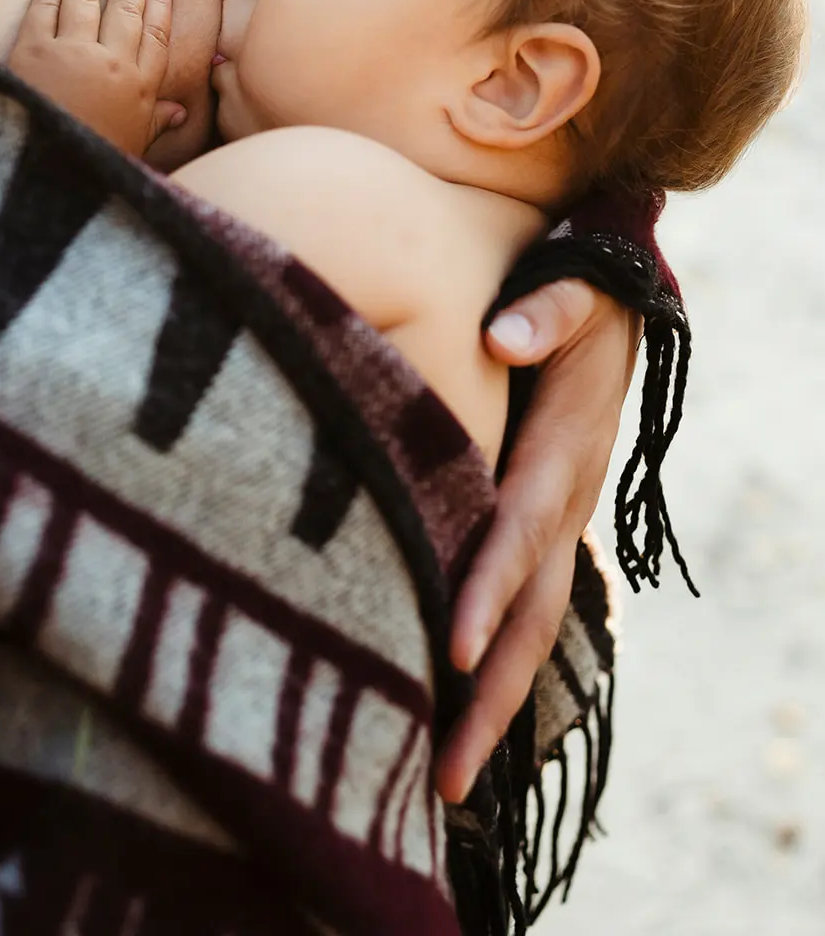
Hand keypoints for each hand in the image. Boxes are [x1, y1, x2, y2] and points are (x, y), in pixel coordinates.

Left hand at [9, 0, 185, 154]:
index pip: (157, 36)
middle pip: (126, 11)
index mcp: (139, 87)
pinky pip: (46, 8)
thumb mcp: (131, 146)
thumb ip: (155, 123)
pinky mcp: (32, 50)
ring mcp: (71, 53)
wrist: (42, 175)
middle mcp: (111, 63)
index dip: (159, 9)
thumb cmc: (90, 162)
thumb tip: (178, 112)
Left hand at [434, 280, 637, 802]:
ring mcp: (561, 517)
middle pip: (533, 611)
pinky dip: (497, 662)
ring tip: (444, 780)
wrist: (621, 301)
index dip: (488, 586)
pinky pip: (525, 603)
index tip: (450, 649)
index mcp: (566, 446)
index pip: (522, 528)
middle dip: (491, 694)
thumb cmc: (582, 292)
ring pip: (532, 624)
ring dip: (492, 702)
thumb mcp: (576, 284)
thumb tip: (502, 335)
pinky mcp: (546, 522)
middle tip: (444, 776)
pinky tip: (456, 710)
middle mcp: (568, 497)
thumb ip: (550, 307)